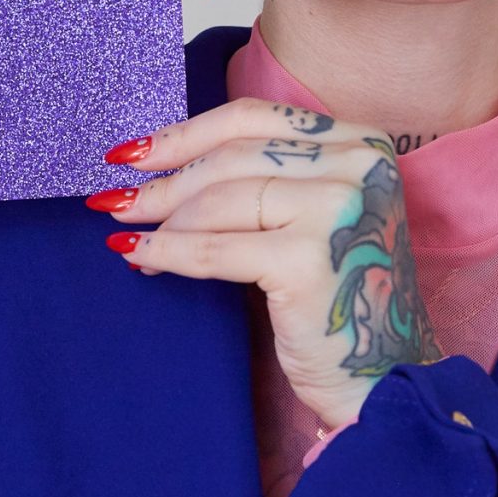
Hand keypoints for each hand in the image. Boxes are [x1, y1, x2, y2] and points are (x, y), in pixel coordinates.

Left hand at [88, 98, 443, 432]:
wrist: (384, 377)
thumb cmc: (339, 299)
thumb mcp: (314, 216)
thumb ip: (266, 178)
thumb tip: (159, 162)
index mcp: (362, 143)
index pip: (253, 119)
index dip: (185, 133)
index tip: (134, 153)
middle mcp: (358, 166)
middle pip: (233, 157)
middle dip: (163, 180)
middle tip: (113, 200)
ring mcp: (338, 209)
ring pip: (221, 199)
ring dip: (161, 219)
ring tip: (126, 232)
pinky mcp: (310, 258)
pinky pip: (216, 249)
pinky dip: (168, 253)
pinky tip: (137, 258)